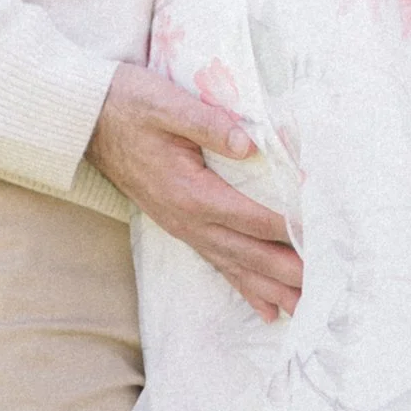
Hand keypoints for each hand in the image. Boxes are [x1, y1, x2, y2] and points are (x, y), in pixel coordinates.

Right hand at [86, 63, 301, 320]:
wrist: (87, 120)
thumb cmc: (129, 104)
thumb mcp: (167, 103)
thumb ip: (209, 123)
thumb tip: (249, 143)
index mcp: (190, 191)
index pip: (250, 216)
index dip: (286, 227)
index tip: (319, 238)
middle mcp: (188, 218)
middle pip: (247, 252)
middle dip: (286, 271)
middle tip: (324, 290)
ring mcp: (182, 225)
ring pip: (235, 265)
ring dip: (271, 288)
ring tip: (304, 307)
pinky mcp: (179, 224)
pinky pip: (217, 262)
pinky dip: (243, 286)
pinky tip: (264, 307)